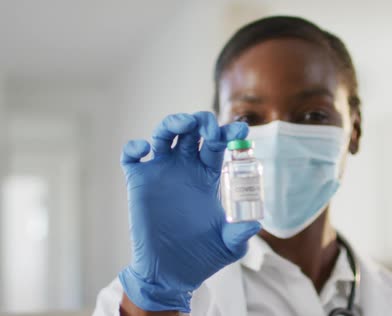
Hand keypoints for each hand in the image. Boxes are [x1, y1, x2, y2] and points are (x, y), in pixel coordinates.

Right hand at [118, 112, 260, 312]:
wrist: (172, 275)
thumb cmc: (203, 257)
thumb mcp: (229, 245)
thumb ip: (241, 232)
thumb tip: (256, 223)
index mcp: (208, 175)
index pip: (218, 144)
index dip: (229, 133)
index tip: (241, 130)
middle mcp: (185, 168)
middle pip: (192, 131)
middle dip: (202, 121)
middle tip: (210, 130)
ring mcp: (161, 172)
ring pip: (164, 134)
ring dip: (173, 123)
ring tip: (184, 125)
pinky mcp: (139, 182)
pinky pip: (131, 156)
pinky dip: (134, 147)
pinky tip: (145, 149)